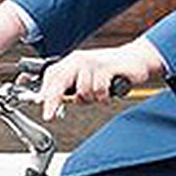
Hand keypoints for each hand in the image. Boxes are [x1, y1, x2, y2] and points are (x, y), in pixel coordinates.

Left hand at [38, 37, 165, 120]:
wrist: (135, 59)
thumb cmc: (111, 70)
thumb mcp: (87, 77)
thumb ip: (71, 88)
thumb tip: (53, 101)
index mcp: (72, 61)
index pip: (52, 75)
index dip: (44, 92)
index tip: (40, 106)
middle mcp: (79, 60)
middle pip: (59, 81)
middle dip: (53, 100)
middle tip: (50, 116)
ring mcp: (92, 62)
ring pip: (82, 91)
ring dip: (91, 98)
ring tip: (99, 93)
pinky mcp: (106, 67)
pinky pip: (98, 90)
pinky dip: (104, 96)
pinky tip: (109, 90)